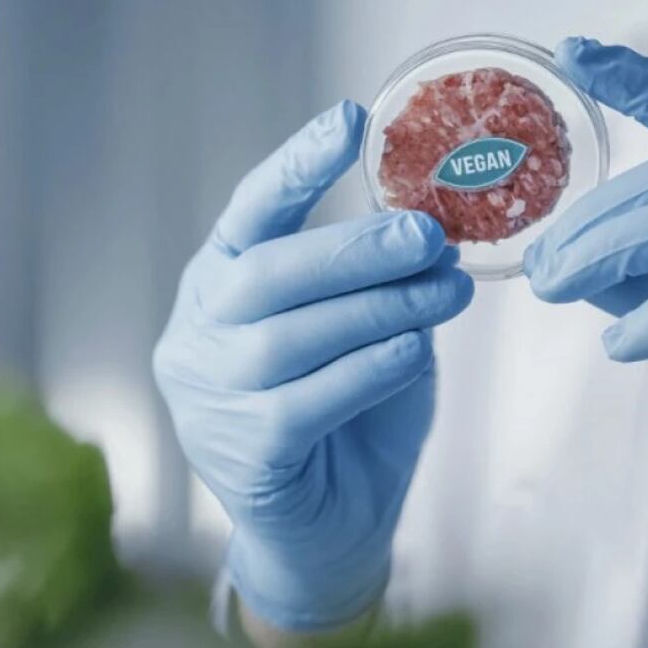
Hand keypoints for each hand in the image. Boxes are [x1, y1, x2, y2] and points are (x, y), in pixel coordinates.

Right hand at [153, 101, 473, 630]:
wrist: (330, 527)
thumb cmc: (349, 411)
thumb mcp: (364, 329)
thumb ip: (379, 285)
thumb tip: (434, 233)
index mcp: (219, 285)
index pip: (249, 213)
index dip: (296, 166)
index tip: (349, 121)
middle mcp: (199, 333)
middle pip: (267, 273)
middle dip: (355, 247)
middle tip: (429, 233)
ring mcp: (209, 396)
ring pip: (293, 336)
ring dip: (382, 308)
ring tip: (448, 291)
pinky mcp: (244, 453)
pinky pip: (311, 399)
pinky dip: (371, 367)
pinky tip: (415, 348)